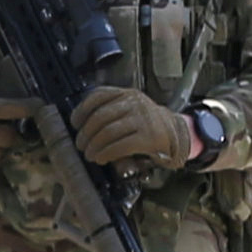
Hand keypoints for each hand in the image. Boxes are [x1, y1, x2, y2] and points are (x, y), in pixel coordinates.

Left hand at [71, 86, 215, 170]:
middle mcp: (135, 103)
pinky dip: (106, 153)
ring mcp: (143, 119)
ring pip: (108, 132)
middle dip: (86, 133)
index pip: (98, 96)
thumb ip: (111, 112)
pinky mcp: (149, 137)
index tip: (75, 123)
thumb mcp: (131, 110)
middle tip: (81, 145)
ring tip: (89, 154)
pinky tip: (101, 158)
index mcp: (127, 94)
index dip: (82, 110)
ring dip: (93, 146)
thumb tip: (82, 128)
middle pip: (100, 116)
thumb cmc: (147, 125)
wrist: (176, 134)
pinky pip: (120, 145)